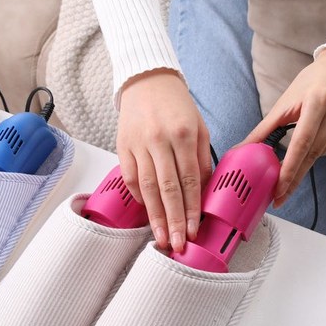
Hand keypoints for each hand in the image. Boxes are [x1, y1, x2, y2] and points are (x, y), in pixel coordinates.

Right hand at [117, 68, 211, 250]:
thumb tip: (201, 192)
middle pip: (167, 188)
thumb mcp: (200, 127)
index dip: (191, 208)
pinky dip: (138, 196)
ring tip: (160, 237)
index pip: (189, 180)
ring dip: (154, 215)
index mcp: (184, 134)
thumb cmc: (177, 105)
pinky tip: (146, 211)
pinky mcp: (122, 146)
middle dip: (173, 220)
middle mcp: (160, 140)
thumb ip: (202, 159)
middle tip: (177, 243)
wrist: (147, 81)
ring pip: (146, 187)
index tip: (193, 230)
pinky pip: (129, 177)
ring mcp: (138, 144)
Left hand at [240, 48, 325, 206]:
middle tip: (278, 197)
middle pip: (312, 153)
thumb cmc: (310, 83)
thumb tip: (243, 148)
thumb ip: (264, 128)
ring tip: (285, 182)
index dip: (290, 168)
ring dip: (301, 168)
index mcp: (317, 101)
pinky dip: (314, 152)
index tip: (278, 188)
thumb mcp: (284, 103)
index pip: (301, 143)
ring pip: (320, 153)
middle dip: (293, 178)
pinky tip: (308, 149)